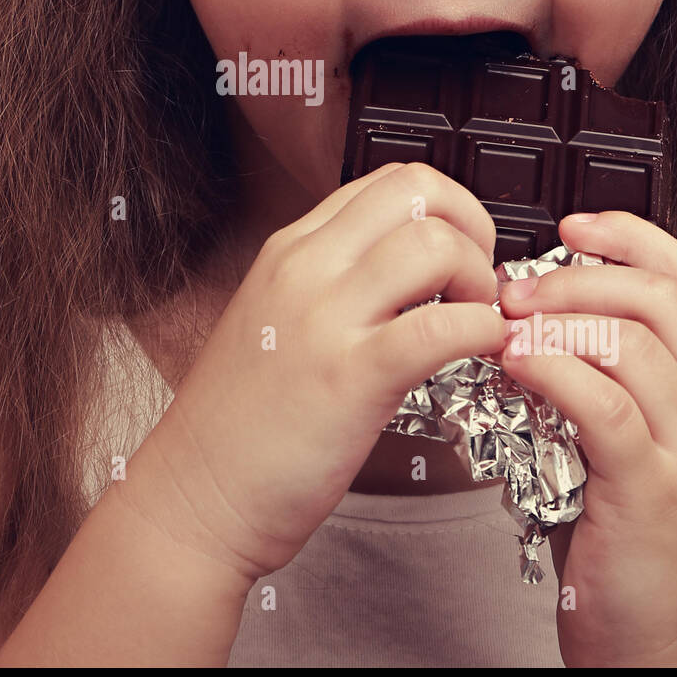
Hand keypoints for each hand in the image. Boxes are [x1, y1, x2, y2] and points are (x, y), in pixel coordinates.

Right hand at [135, 163, 507, 584]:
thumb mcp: (274, 318)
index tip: (460, 251)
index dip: (445, 207)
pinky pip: (441, 326)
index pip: (388, 181)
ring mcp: (325, 319)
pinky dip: (482, 331)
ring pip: (434, 245)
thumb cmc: (240, 424)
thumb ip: (331, 283)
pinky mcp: (351, 378)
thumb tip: (405, 269)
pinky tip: (481, 353)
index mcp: (290, 250)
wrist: (194, 495)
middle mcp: (306, 268)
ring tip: (474, 322)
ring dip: (479, 279)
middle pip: (418, 190)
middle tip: (477, 281)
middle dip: (472, 227)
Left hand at [498, 210, 676, 666]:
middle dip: (576, 275)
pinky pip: (604, 404)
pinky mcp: (656, 491)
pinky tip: (513, 362)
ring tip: (503, 325)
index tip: (571, 224)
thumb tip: (533, 309)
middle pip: (658, 296)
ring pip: (631, 341)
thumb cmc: (628, 536)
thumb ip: (607, 373)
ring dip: (555, 318)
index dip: (628, 235)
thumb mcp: (631, 437)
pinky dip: (551, 369)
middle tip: (514, 287)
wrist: (659, 642)